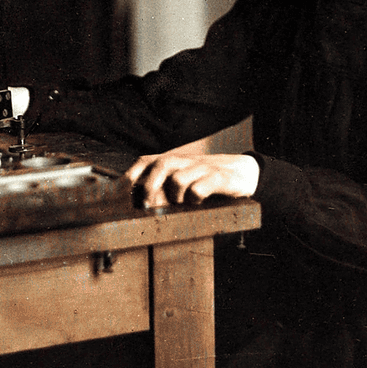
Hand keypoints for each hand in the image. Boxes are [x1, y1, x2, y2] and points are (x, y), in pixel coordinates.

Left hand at [125, 150, 259, 208]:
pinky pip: (200, 188)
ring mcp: (202, 168)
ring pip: (178, 179)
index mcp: (174, 161)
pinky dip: (194, 198)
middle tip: (148, 206)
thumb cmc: (207, 178)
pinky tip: (197, 204)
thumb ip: (164, 185)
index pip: (146, 160)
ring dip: (174, 196)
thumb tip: (138, 202)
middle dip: (150, 187)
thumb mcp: (184, 177)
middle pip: (160, 166)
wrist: (244, 172)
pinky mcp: (219, 178)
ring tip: (180, 205)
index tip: (122, 191)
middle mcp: (186, 161)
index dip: (132, 174)